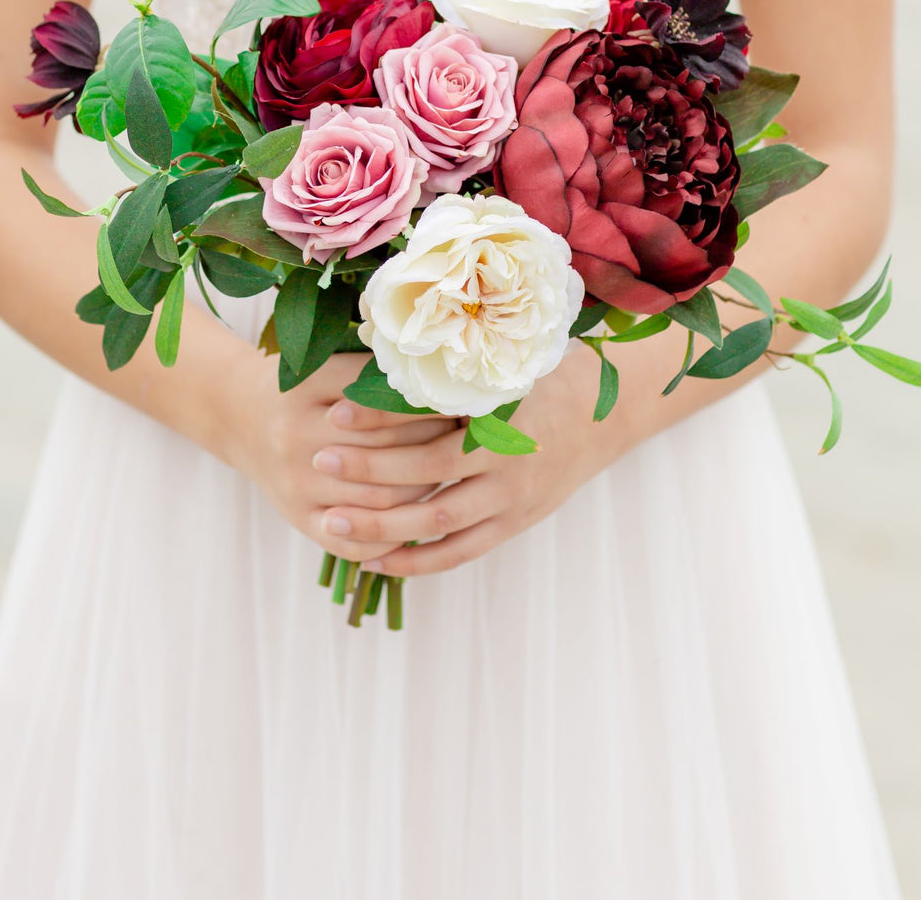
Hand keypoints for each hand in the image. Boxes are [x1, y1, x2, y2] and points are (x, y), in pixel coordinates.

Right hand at [223, 348, 458, 560]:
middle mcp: (296, 433)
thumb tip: (447, 382)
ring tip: (450, 477)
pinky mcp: (297, 517)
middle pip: (384, 448)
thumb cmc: (303, 385)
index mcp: (309, 385)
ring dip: (421, 491)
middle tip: (467, 442)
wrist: (240, 416)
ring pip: (378, 498)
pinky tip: (415, 521)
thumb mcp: (330, 362)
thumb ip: (377, 371)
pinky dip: (390, 538)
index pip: (385, 400)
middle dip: (433, 445)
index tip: (462, 404)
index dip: (429, 405)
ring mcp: (295, 482)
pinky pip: (353, 541)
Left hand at [313, 345, 625, 575]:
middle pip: (428, 468)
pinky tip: (372, 558)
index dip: (381, 413)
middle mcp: (506, 454)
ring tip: (332, 520)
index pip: (430, 412)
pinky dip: (414, 559)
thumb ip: (450, 374)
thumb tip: (376, 361)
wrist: (600, 419)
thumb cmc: (538, 382)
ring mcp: (511, 495)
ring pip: (438, 519)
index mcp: (500, 407)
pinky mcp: (513, 524)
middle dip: (370, 467)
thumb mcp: (501, 369)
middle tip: (320, 458)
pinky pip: (458, 552)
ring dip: (382, 522)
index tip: (335, 410)